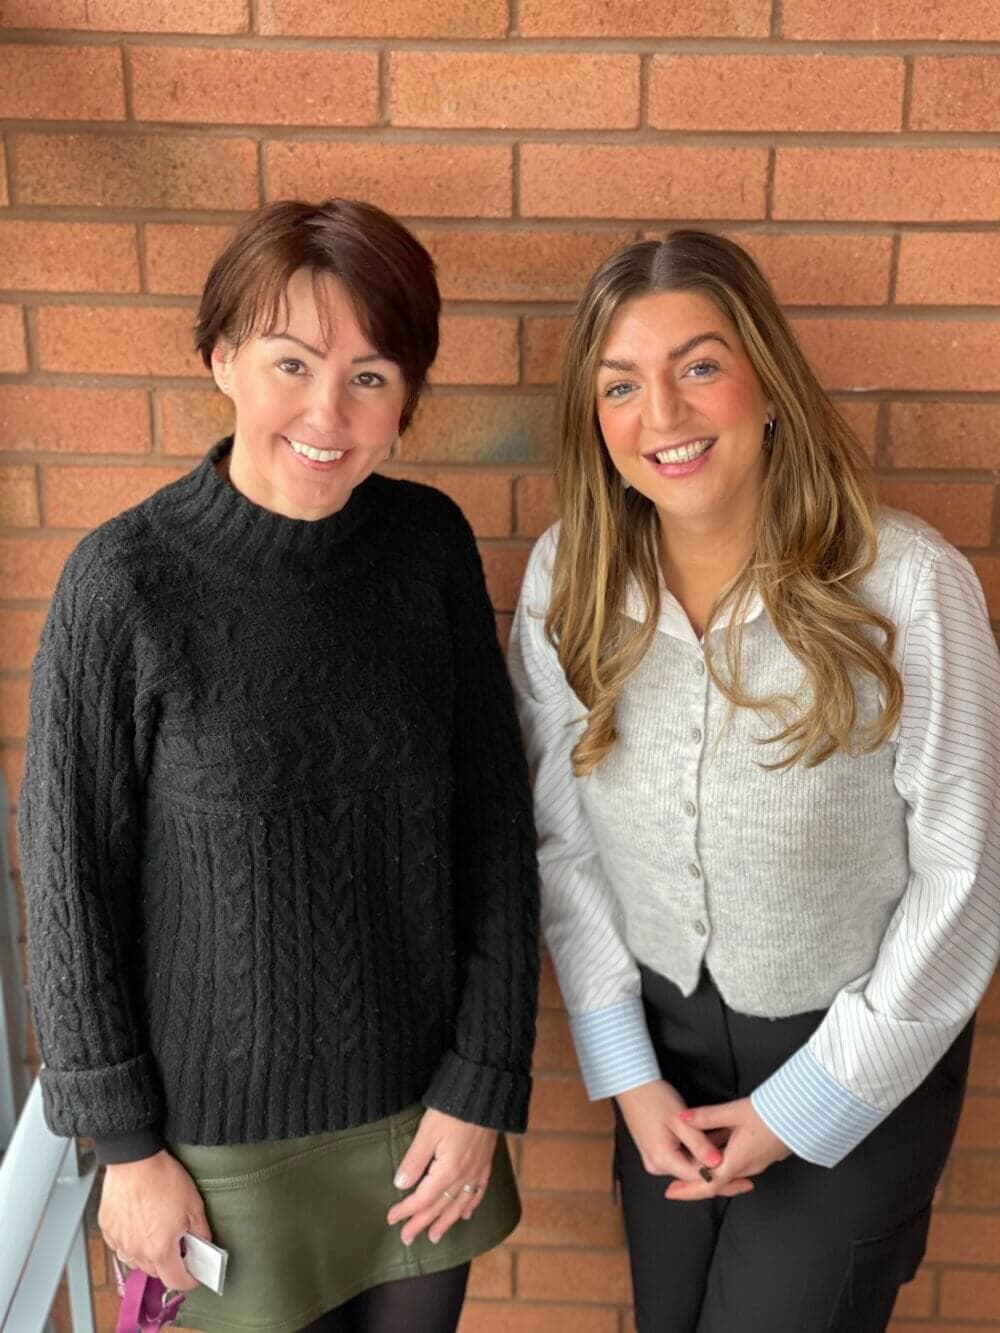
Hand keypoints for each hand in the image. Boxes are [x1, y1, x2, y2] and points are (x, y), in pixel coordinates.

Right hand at [99, 1150, 210, 1291]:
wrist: (134, 1159)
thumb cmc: (163, 1178)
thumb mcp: (194, 1204)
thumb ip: (200, 1231)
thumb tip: (203, 1245)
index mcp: (161, 1249)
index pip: (176, 1281)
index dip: (189, 1280)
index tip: (194, 1274)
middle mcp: (137, 1251)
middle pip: (156, 1272)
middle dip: (169, 1264)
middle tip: (178, 1244)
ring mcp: (120, 1242)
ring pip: (136, 1260)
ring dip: (149, 1253)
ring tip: (157, 1230)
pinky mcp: (108, 1230)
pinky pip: (121, 1245)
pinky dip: (131, 1241)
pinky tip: (139, 1223)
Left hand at [386, 1108, 495, 1245]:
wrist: (485, 1094)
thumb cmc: (453, 1109)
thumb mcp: (427, 1131)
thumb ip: (414, 1160)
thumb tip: (400, 1184)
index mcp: (447, 1171)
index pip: (422, 1199)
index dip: (406, 1210)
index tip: (391, 1219)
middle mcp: (464, 1176)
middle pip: (439, 1207)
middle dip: (421, 1223)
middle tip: (407, 1238)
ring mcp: (477, 1171)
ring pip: (459, 1205)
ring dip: (445, 1222)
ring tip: (434, 1236)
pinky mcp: (485, 1163)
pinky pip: (479, 1192)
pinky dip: (470, 1206)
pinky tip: (466, 1214)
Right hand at [616, 1079, 753, 1196]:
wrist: (631, 1084)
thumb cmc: (654, 1097)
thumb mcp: (680, 1120)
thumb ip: (700, 1144)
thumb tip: (718, 1163)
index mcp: (663, 1159)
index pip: (699, 1177)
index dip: (723, 1177)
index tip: (744, 1178)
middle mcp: (657, 1165)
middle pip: (694, 1175)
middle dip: (718, 1171)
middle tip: (744, 1172)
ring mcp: (655, 1159)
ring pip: (688, 1166)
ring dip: (708, 1159)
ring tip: (731, 1151)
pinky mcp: (656, 1151)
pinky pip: (681, 1158)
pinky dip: (697, 1153)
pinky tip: (713, 1143)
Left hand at [665, 1097, 790, 1200]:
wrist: (803, 1114)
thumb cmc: (771, 1113)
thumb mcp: (734, 1112)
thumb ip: (706, 1116)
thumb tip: (682, 1118)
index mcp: (738, 1161)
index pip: (709, 1184)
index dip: (688, 1189)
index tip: (671, 1191)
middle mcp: (748, 1166)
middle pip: (717, 1181)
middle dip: (694, 1181)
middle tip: (675, 1182)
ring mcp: (757, 1161)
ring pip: (727, 1169)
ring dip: (708, 1167)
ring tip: (688, 1159)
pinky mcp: (762, 1152)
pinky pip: (737, 1159)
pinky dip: (721, 1155)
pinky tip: (713, 1142)